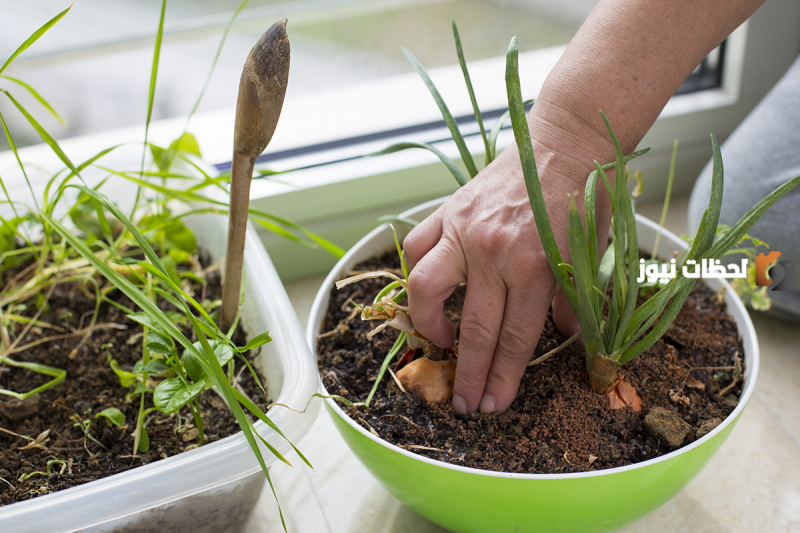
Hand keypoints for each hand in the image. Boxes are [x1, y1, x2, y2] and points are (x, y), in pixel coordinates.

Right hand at [404, 113, 612, 413]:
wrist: (565, 140)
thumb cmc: (585, 196)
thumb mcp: (591, 253)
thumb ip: (573, 300)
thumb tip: (567, 340)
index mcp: (536, 266)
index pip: (515, 338)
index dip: (503, 378)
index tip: (493, 405)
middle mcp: (495, 252)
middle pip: (475, 329)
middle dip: (469, 374)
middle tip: (464, 404)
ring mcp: (464, 230)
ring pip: (426, 289)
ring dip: (429, 324)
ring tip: (440, 341)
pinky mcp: (448, 211)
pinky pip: (418, 249)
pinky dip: (418, 271)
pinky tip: (430, 288)